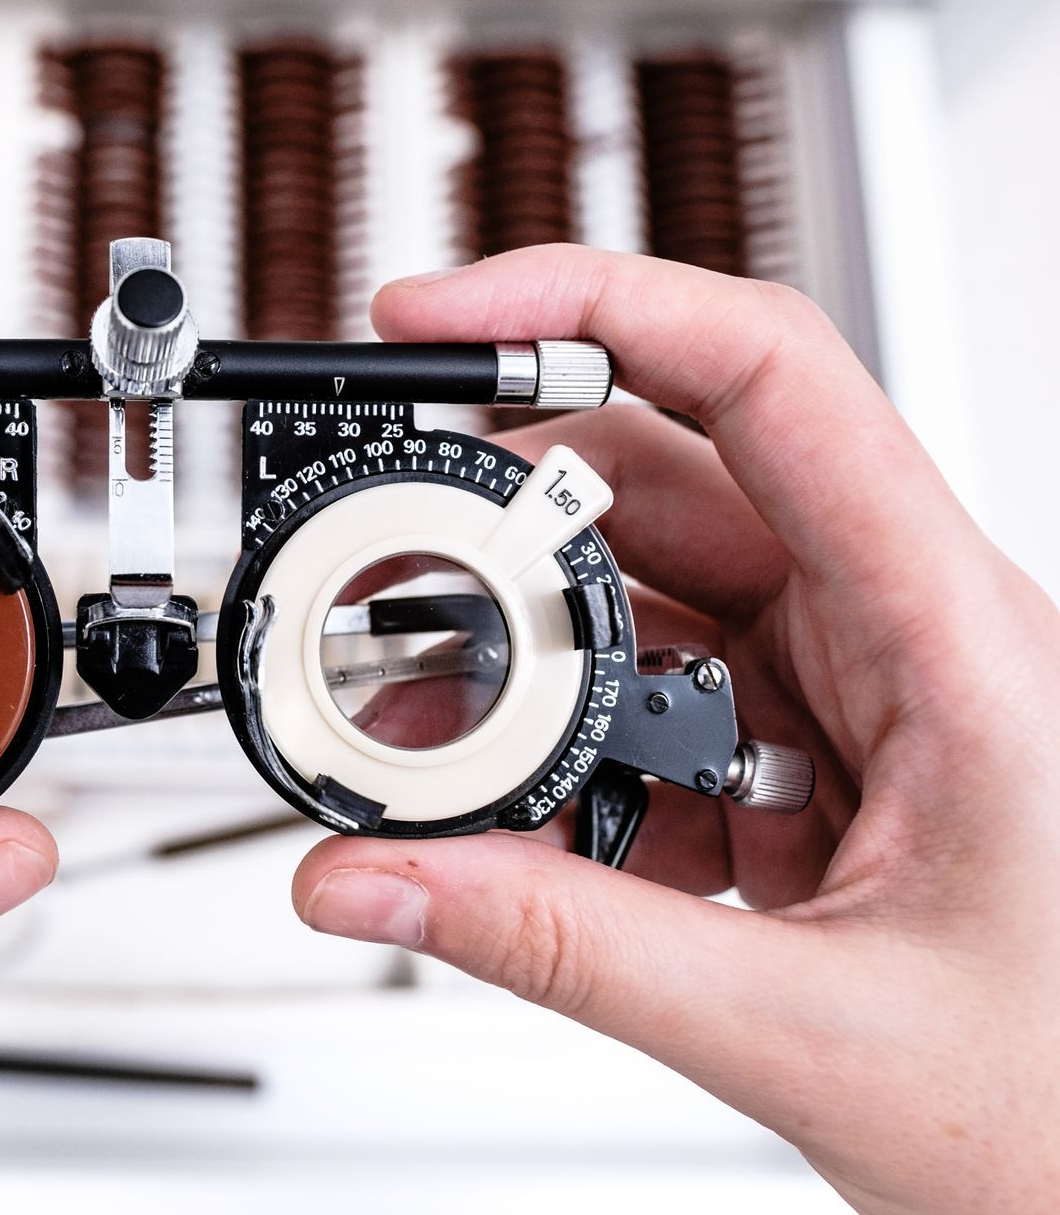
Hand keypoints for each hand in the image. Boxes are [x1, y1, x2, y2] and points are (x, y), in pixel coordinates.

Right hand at [292, 245, 1059, 1213]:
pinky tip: (525, 830)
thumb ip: (560, 948)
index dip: (591, 304)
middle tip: (385, 584)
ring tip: (426, 742)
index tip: (443, 315)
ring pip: (654, 606)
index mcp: (957, 640)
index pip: (766, 378)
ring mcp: (863, 698)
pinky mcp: (820, 764)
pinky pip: (665, 710)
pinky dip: (574, 760)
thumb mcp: (806, 1031)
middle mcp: (909, 636)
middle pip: (672, 490)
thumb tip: (376, 872)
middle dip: (505, 531)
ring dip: (526, 667)